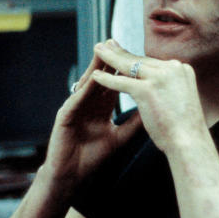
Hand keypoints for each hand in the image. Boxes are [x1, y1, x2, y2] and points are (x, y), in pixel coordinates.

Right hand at [43, 48, 142, 190]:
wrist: (72, 176)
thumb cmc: (92, 157)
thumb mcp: (120, 137)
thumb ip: (134, 122)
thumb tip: (154, 109)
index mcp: (99, 107)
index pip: (113, 83)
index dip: (123, 70)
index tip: (136, 56)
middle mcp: (86, 104)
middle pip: (100, 78)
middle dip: (108, 61)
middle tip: (116, 41)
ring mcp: (74, 108)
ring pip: (86, 84)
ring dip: (94, 68)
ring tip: (102, 52)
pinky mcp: (64, 116)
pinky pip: (76, 99)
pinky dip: (84, 89)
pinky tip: (92, 79)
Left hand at [91, 40, 207, 153]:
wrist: (191, 144)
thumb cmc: (186, 131)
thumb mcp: (181, 101)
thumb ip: (170, 90)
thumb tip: (157, 91)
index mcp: (182, 70)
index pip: (152, 62)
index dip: (135, 58)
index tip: (123, 52)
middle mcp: (173, 69)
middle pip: (141, 59)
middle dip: (121, 52)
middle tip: (106, 44)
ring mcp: (160, 77)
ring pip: (129, 65)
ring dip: (110, 58)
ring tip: (97, 51)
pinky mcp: (147, 89)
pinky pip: (122, 81)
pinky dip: (107, 79)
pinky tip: (95, 76)